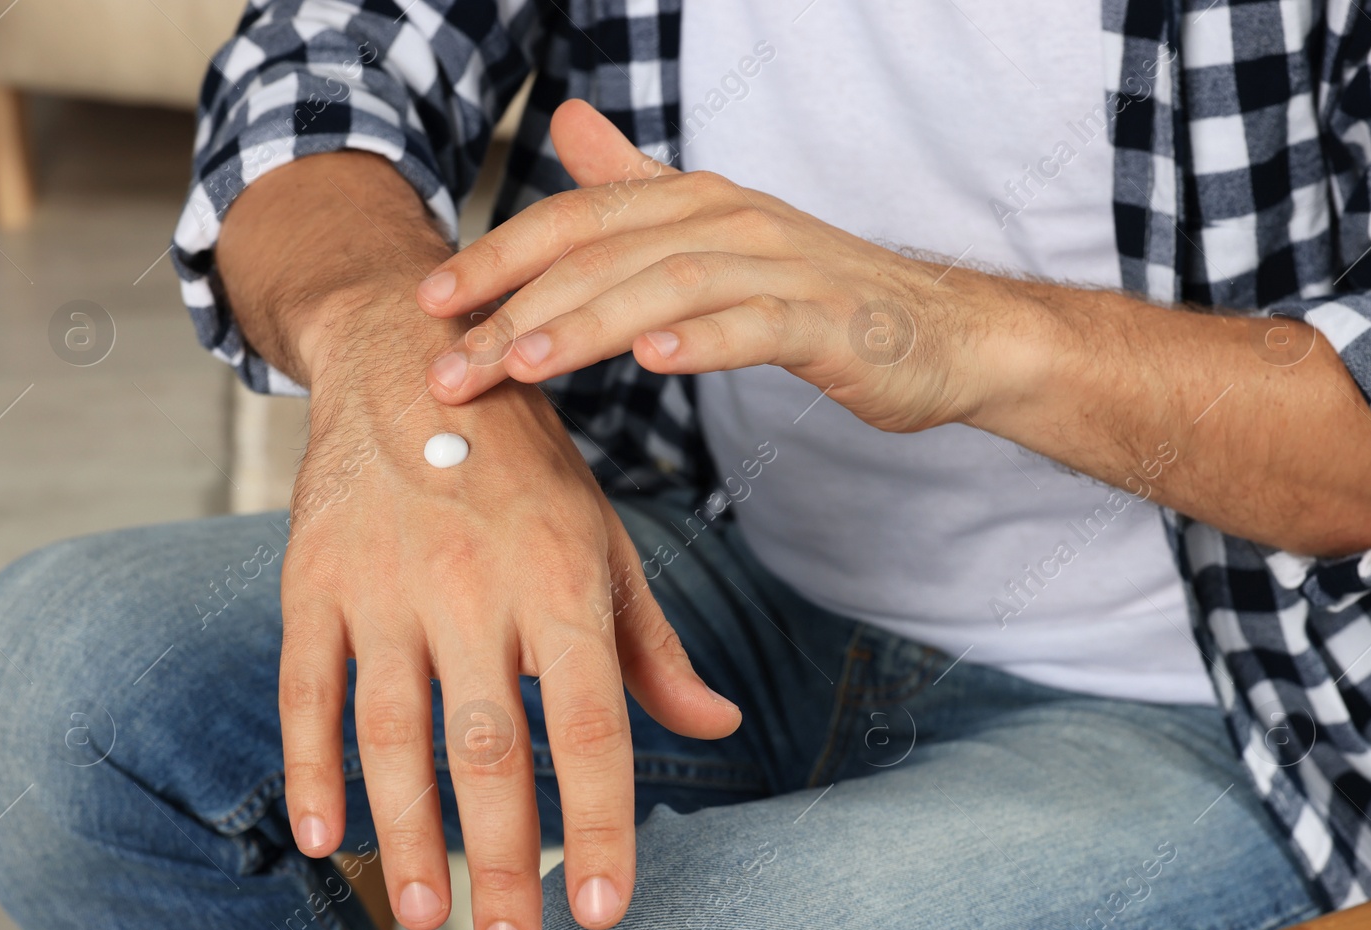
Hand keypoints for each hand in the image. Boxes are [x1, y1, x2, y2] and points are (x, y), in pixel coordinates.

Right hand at [216, 153, 739, 929]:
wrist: (410, 362)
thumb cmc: (527, 469)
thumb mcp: (605, 541)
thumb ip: (652, 645)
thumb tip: (718, 724)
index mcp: (561, 579)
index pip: (590, 725)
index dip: (600, 823)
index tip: (607, 911)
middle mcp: (473, 587)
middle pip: (488, 747)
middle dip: (504, 860)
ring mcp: (384, 585)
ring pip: (391, 733)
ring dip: (407, 835)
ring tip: (429, 917)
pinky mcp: (311, 581)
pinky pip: (304, 689)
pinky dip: (309, 767)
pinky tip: (323, 839)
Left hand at [415, 100, 1037, 432]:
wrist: (940, 332)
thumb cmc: (817, 294)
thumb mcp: (718, 232)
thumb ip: (638, 187)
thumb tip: (566, 123)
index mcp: (695, 202)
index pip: (577, 221)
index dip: (498, 255)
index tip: (429, 302)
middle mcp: (733, 220)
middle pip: (606, 256)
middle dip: (517, 307)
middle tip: (449, 365)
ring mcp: (784, 268)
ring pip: (668, 287)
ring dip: (588, 325)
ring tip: (522, 365)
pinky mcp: (829, 322)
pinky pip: (759, 326)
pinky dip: (704, 339)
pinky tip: (654, 362)